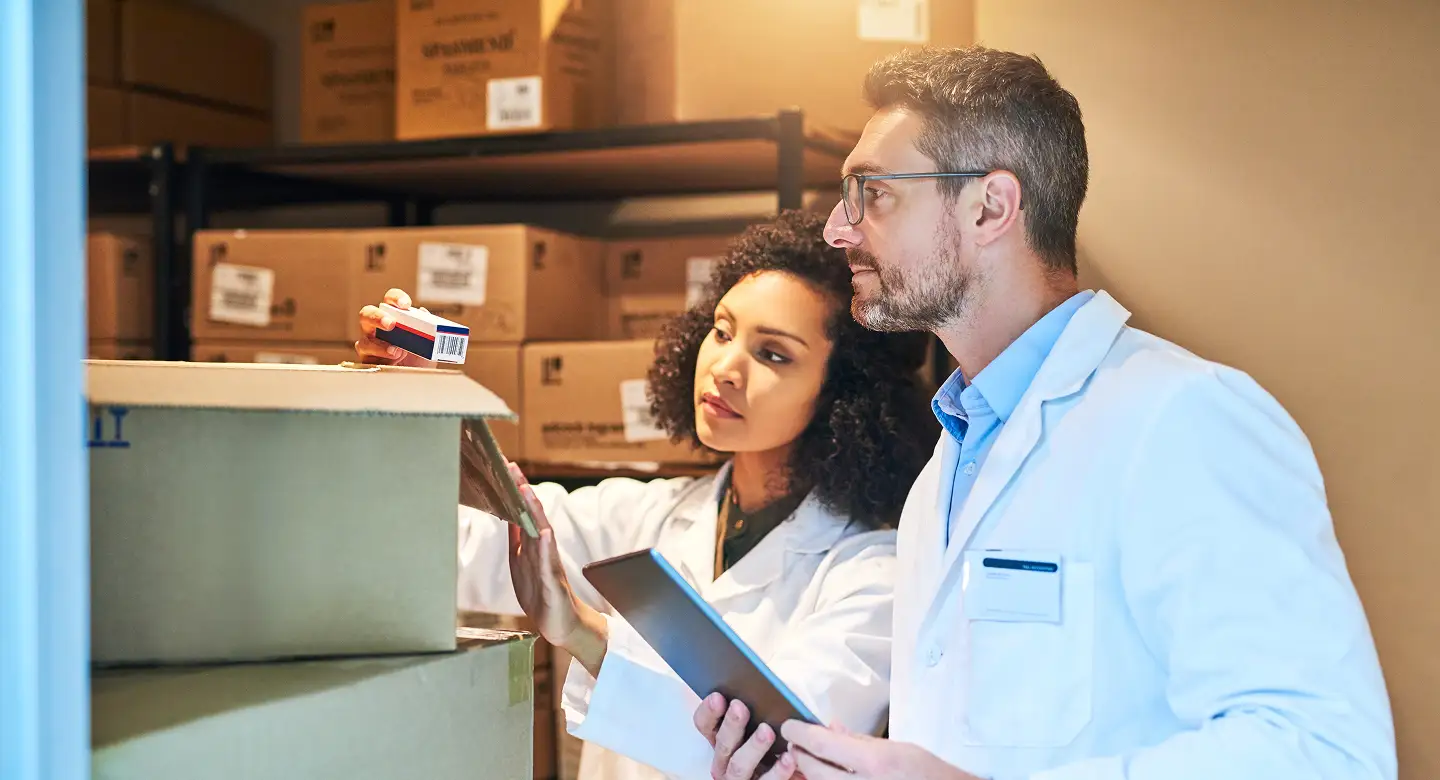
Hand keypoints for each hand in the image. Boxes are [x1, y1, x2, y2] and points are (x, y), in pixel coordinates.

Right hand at [354, 288, 435, 366]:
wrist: (419, 380)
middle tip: (391, 324)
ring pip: (364, 341)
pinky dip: (380, 361)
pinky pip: (367, 361)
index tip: (406, 305)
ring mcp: (371, 346)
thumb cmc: (421, 357)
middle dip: (377, 317)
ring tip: (396, 351)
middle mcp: (377, 328)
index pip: (389, 300)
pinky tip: (392, 363)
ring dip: (379, 346)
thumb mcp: (429, 342)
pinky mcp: (369, 363)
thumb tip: (422, 312)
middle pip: (366, 314)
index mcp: (393, 317)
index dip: (395, 298)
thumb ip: (427, 327)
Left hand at [506, 463, 608, 675]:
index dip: (515, 491)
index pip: (524, 513)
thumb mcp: (522, 564)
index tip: (506, 467)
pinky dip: (546, 548)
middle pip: (533, 516)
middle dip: (523, 492)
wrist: (561, 625)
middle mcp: (543, 551)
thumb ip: (518, 541)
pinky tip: (544, 533)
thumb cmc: (542, 594)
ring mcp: (550, 565)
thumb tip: (508, 515)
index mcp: (533, 546)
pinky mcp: (554, 584)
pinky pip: (550, 564)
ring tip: (526, 491)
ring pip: (542, 533)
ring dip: (534, 512)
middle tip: (513, 469)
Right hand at [694, 694, 800, 779]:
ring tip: (766, 731)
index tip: (717, 696)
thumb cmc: (770, 746)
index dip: (708, 711)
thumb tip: (759, 684)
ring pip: (739, 765)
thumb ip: (754, 707)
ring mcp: (739, 779)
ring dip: (752, 747)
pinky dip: (777, 771)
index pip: (705, 724)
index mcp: (720, 740)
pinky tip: (788, 758)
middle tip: (740, 707)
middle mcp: (724, 761)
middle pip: (722, 744)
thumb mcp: (758, 724)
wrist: (777, 773)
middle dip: (731, 725)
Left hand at [780, 722, 980, 779]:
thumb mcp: (898, 748)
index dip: (799, 733)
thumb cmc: (929, 774)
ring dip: (809, 773)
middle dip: (799, 755)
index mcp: (874, 763)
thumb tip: (831, 729)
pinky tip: (828, 775)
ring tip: (809, 761)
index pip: (822, 744)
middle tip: (796, 744)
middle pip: (813, 770)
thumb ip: (861, 741)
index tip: (789, 726)